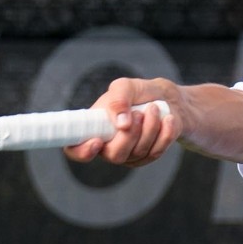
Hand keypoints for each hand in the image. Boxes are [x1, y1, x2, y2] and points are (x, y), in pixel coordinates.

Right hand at [63, 78, 180, 166]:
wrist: (165, 99)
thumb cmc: (139, 93)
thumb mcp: (125, 87)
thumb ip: (118, 100)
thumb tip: (121, 123)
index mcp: (92, 128)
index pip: (75, 149)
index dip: (82, 152)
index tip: (98, 141)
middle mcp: (106, 146)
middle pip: (114, 155)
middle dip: (130, 134)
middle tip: (139, 112)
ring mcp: (127, 155)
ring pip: (138, 153)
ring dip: (150, 128)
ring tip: (154, 108)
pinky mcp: (146, 157)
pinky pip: (156, 152)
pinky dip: (165, 134)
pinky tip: (167, 119)